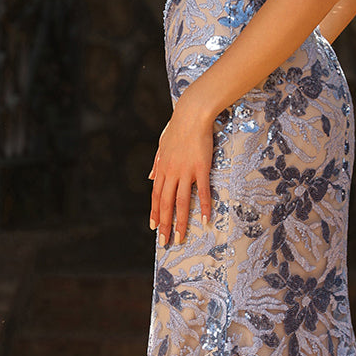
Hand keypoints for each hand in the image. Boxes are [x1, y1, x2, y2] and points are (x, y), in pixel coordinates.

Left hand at [148, 84, 215, 244]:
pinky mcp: (200, 169)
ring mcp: (185, 172)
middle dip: (165, 224)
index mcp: (162, 168)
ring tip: (180, 237)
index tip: (154, 227)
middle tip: (165, 241)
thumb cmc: (178, 127)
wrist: (191, 115)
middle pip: (166, 203)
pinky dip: (204, 206)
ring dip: (181, 222)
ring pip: (181, 202)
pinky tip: (206, 219)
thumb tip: (149, 176)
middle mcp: (171, 173)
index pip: (156, 195)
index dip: (155, 213)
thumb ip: (156, 162)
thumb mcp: (162, 145)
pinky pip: (202, 191)